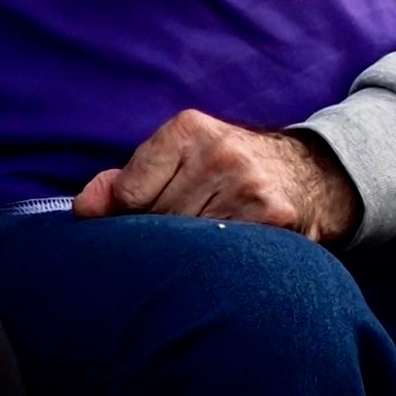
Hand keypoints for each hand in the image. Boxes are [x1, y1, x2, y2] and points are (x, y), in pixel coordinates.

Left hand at [73, 109, 361, 238]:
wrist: (312, 175)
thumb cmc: (229, 171)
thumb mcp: (179, 158)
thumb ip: (126, 182)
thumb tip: (83, 210)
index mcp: (188, 130)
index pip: (128, 193)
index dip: (134, 217)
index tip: (150, 218)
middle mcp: (219, 153)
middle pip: (157, 223)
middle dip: (163, 239)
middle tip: (185, 236)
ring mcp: (248, 186)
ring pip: (188, 244)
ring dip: (191, 257)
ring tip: (208, 245)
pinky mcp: (272, 220)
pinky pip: (223, 257)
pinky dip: (219, 265)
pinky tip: (229, 257)